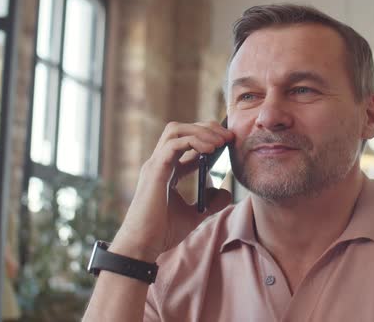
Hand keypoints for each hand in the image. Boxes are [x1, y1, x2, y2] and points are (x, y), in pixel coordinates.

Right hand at [110, 121, 233, 261]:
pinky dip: (193, 141)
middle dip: (206, 127)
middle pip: (181, 129)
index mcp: (167, 170)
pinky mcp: (155, 171)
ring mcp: (155, 164)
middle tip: (228, 136)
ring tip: (221, 141)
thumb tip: (226, 192)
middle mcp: (159, 162)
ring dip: (201, 131)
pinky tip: (210, 149)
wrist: (144, 246)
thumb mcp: (195, 215)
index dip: (207, 137)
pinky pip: (173, 144)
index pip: (186, 142)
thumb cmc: (163, 232)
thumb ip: (210, 202)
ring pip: (175, 130)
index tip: (228, 143)